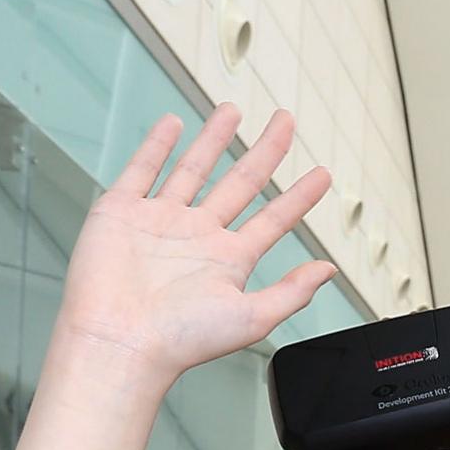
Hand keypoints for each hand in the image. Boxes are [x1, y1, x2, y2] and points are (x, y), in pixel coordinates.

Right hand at [53, 105, 334, 386]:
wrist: (121, 339)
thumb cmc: (182, 339)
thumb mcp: (253, 316)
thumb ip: (293, 292)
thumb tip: (329, 269)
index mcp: (230, 260)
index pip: (275, 219)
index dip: (300, 196)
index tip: (322, 174)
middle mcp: (198, 236)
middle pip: (240, 182)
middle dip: (265, 151)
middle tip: (286, 121)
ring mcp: (160, 220)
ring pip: (193, 168)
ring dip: (214, 139)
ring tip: (233, 110)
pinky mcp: (121, 211)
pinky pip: (142, 170)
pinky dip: (156, 145)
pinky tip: (173, 125)